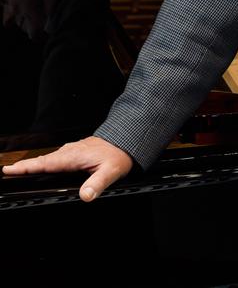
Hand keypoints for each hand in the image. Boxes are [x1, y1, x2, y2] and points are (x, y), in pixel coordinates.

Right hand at [1, 136, 133, 201]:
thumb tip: (85, 196)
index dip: (27, 168)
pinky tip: (43, 166)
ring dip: (33, 164)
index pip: (45, 164)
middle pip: (42, 160)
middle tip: (6, 171)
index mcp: (74, 156)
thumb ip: (97, 183)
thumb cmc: (119, 154)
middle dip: (23, 166)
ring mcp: (71, 150)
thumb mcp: (111, 171)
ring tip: (18, 170)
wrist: (126, 141)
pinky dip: (44, 162)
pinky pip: (55, 157)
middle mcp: (70, 152)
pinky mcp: (74, 151)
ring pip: (48, 158)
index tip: (10, 170)